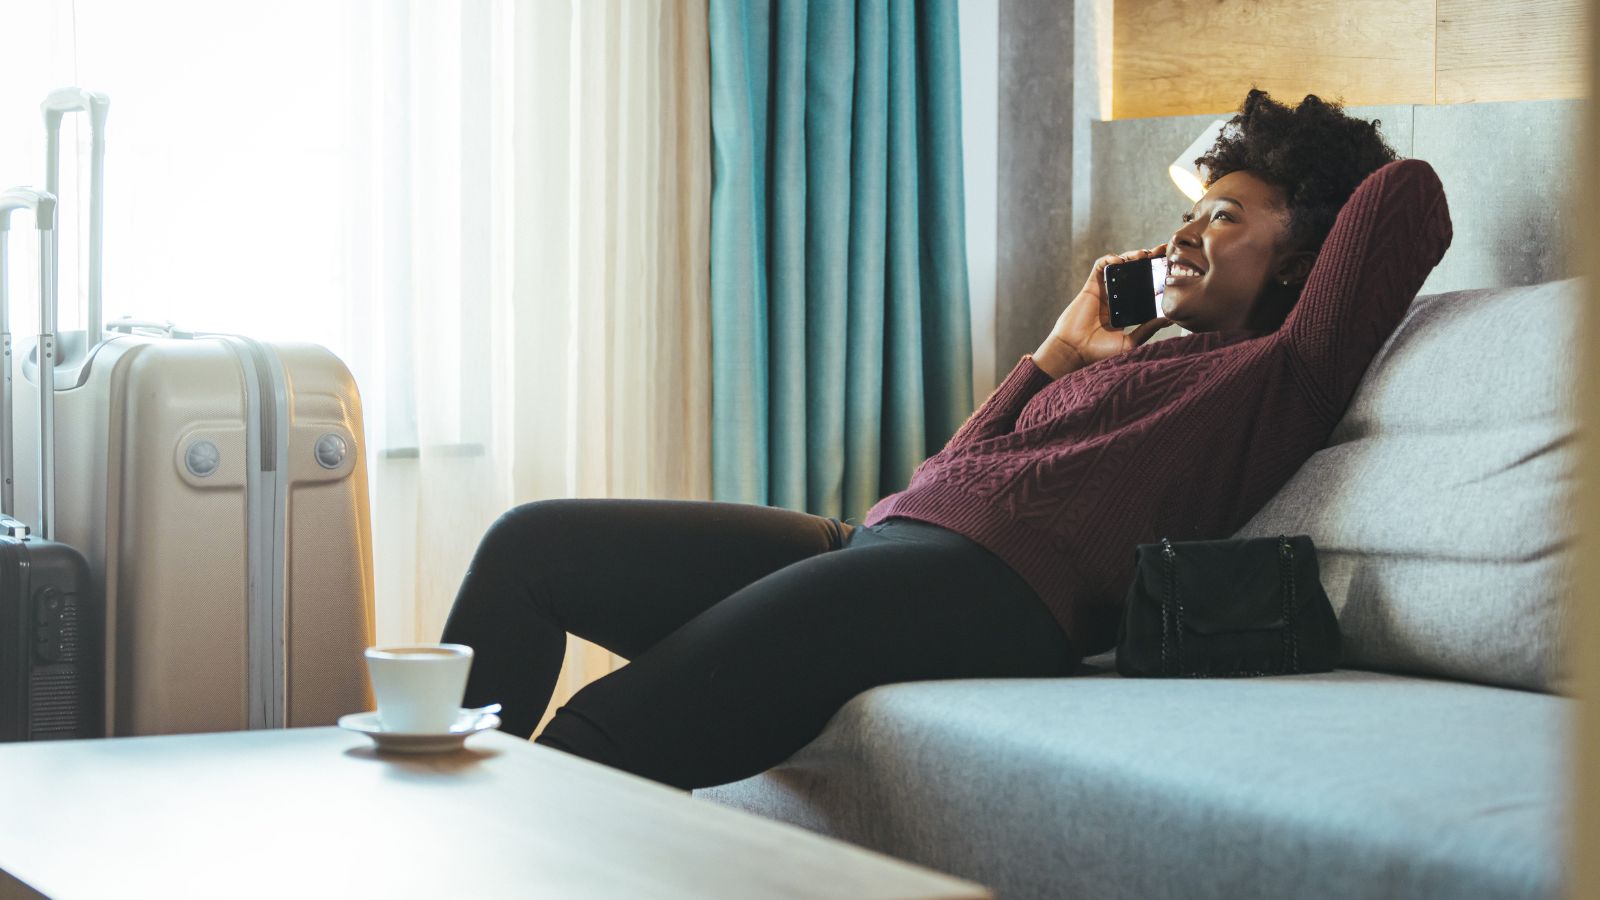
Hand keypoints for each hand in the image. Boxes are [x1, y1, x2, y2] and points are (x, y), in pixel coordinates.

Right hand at [1035, 244, 1172, 375]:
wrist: (1075, 351)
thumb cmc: (1099, 351)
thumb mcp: (1130, 342)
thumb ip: (1148, 329)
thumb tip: (1170, 319)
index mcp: (1128, 308)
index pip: (1146, 286)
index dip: (1158, 274)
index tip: (1172, 268)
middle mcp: (1117, 296)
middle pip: (1135, 271)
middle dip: (1149, 259)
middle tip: (1161, 252)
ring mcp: (1104, 290)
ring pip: (1120, 264)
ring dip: (1132, 255)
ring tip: (1143, 255)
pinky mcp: (1091, 286)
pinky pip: (1100, 266)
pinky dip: (1110, 259)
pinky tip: (1120, 260)